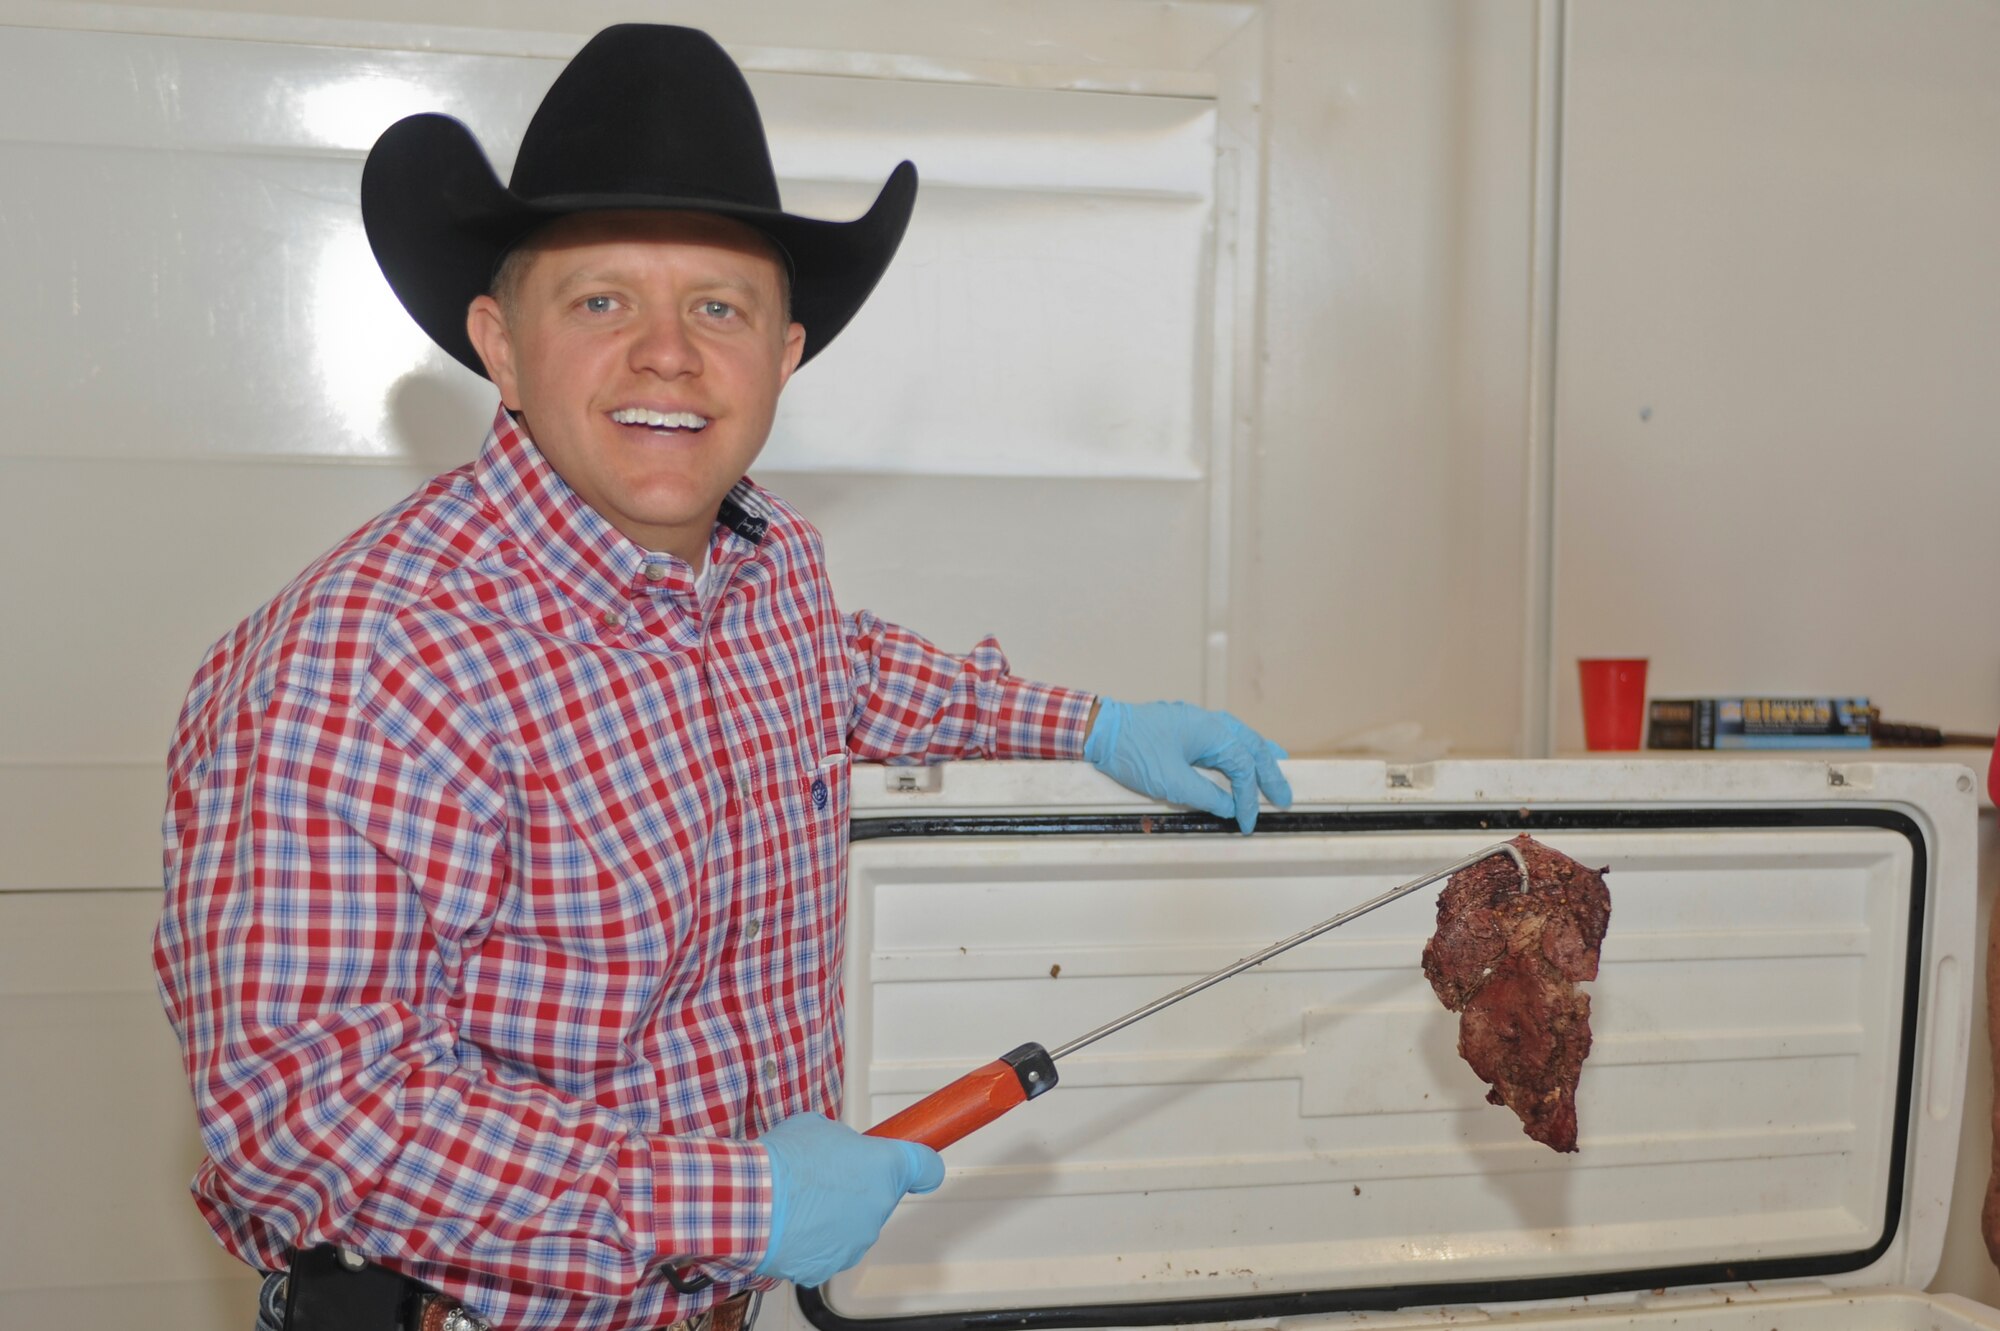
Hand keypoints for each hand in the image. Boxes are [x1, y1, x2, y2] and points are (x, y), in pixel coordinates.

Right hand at [753, 1112, 944, 1287]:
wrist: (750, 1201)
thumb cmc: (783, 1162)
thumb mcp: (819, 1128)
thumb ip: (843, 1143)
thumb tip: (840, 1152)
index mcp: (886, 1167)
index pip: (927, 1167)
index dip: (922, 1166)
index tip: (920, 1169)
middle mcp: (880, 1207)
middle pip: (879, 1197)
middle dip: (857, 1188)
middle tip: (823, 1179)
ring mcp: (858, 1241)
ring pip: (852, 1225)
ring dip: (834, 1216)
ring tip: (799, 1203)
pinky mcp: (831, 1266)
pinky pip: (828, 1250)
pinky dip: (813, 1241)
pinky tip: (790, 1227)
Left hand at [1084, 700, 1291, 832]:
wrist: (1101, 730)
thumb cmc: (1133, 751)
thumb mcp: (1172, 783)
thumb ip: (1206, 796)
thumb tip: (1229, 807)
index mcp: (1211, 731)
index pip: (1243, 767)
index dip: (1249, 797)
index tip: (1248, 821)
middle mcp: (1210, 722)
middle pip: (1251, 747)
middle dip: (1269, 774)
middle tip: (1284, 797)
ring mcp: (1199, 722)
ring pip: (1241, 738)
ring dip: (1260, 756)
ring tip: (1279, 767)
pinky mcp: (1187, 727)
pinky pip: (1224, 738)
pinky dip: (1240, 749)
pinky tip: (1244, 754)